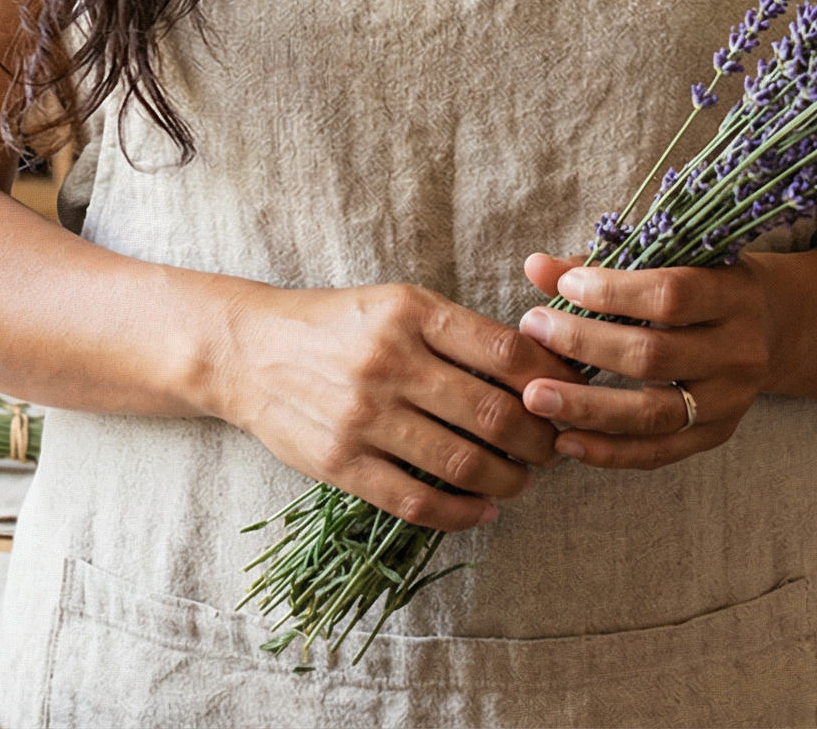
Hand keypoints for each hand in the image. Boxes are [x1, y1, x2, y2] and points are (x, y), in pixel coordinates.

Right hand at [210, 281, 582, 532]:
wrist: (248, 351)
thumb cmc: (335, 325)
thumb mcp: (394, 303)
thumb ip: (455, 332)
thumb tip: (534, 367)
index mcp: (408, 311)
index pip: (503, 351)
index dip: (549, 380)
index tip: (567, 396)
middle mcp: (388, 361)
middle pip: (493, 414)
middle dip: (539, 440)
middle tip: (553, 448)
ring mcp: (363, 416)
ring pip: (463, 463)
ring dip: (509, 480)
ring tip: (523, 480)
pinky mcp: (342, 463)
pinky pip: (418, 501)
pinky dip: (462, 513)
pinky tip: (483, 509)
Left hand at [514, 254, 776, 470]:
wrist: (770, 326)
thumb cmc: (701, 282)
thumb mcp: (670, 260)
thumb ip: (603, 265)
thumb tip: (536, 266)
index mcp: (732, 294)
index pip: (670, 296)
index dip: (613, 292)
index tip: (563, 287)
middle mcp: (739, 352)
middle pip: (654, 355)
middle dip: (585, 344)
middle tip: (533, 329)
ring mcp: (730, 401)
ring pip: (653, 412)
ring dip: (587, 407)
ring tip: (534, 397)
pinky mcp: (715, 436)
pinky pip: (658, 452)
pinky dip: (609, 451)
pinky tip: (565, 441)